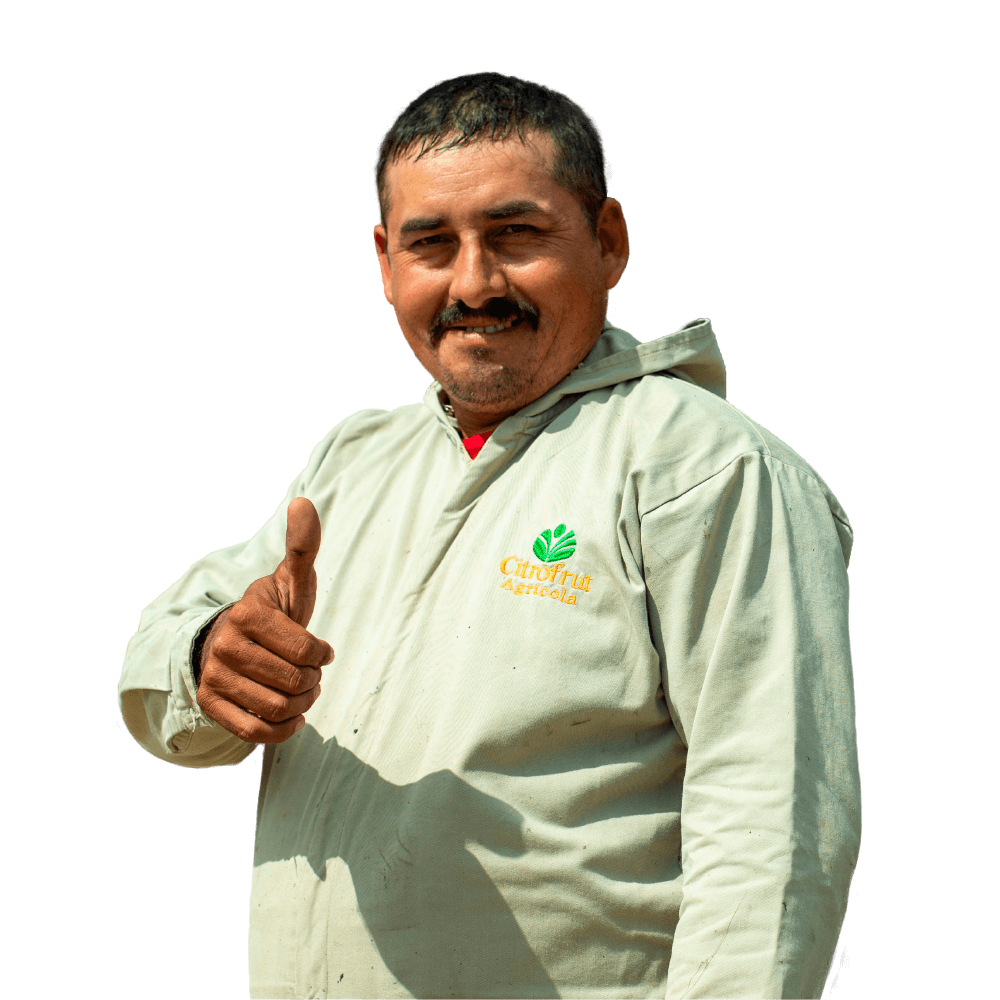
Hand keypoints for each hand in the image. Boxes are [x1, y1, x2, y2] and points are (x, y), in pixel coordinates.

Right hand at [196, 497, 333, 743]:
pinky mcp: (210, 705)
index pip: (306, 650)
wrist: (229, 641)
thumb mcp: (289, 581)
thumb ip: (301, 547)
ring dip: (301, 707)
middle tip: (311, 675)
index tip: (320, 651)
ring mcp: (214, 677)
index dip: (321, 655)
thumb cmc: (272, 613)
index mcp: (248, 613)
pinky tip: (291, 718)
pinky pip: (254, 733)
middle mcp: (225, 645)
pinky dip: (281, 731)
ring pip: (276, 709)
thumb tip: (304, 502)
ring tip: (301, 693)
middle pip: (293, 682)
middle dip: (312, 682)